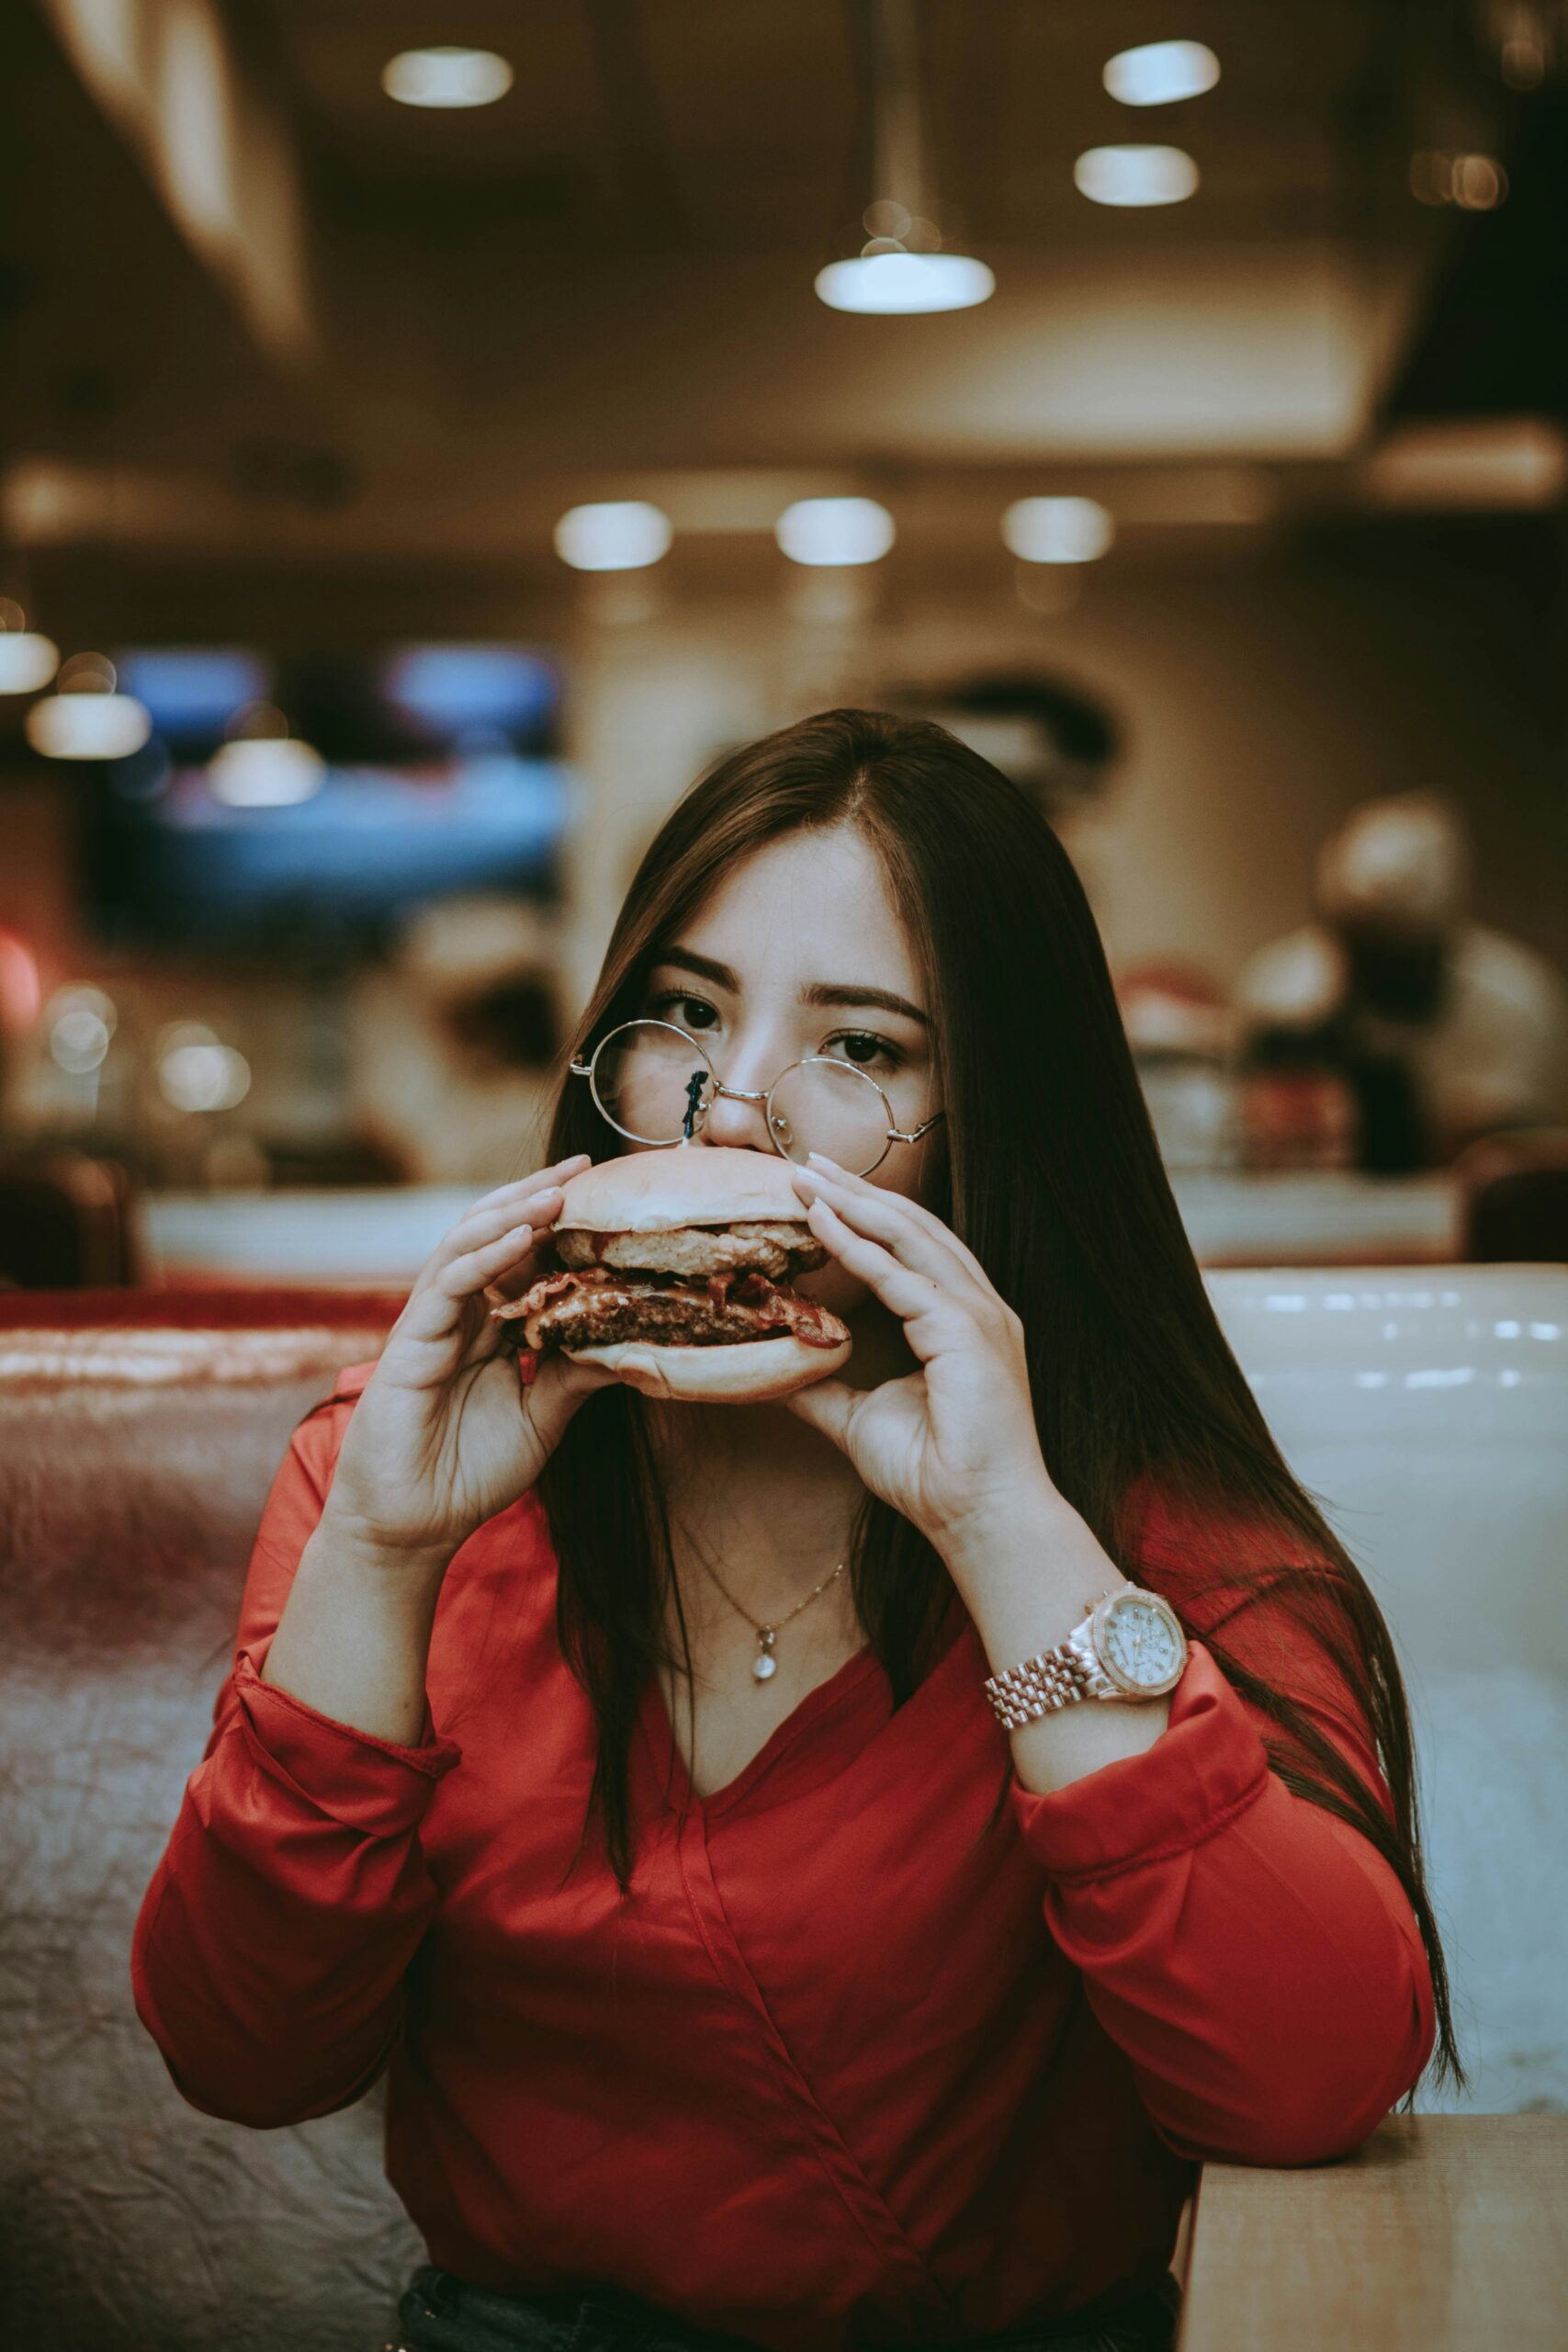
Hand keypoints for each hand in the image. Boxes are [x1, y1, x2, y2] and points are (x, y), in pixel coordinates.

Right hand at [323, 1155, 616, 1568]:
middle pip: (494, 1234)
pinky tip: (518, 1240)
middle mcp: (460, 1315)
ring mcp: (431, 1324)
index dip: (557, 1222)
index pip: (523, 1257)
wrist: (412, 1526)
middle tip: (582, 1167)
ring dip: (511, 1214)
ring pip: (465, 1246)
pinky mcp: (410, 1343)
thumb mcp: (544, 1417)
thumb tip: (637, 1342)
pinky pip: (447, 1286)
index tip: (603, 1192)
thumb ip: (579, 1375)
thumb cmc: (469, 1473)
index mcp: (489, 1327)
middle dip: (534, 1195)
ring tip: (556, 1191)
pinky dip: (484, 1258)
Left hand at [783, 1155, 1057, 1578]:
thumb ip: (823, 1389)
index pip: (912, 1248)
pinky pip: (903, 1278)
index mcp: (962, 1321)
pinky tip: (824, 1226)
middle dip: (858, 1192)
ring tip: (809, 1180)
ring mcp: (978, 1316)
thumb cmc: (933, 1475)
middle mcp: (977, 1308)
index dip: (865, 1215)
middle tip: (807, 1163)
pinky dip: (860, 1248)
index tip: (817, 1191)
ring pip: (912, 1238)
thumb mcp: (860, 1418)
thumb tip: (775, 1373)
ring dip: (856, 1204)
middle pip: (914, 1228)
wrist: (977, 1517)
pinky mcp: (967, 1333)